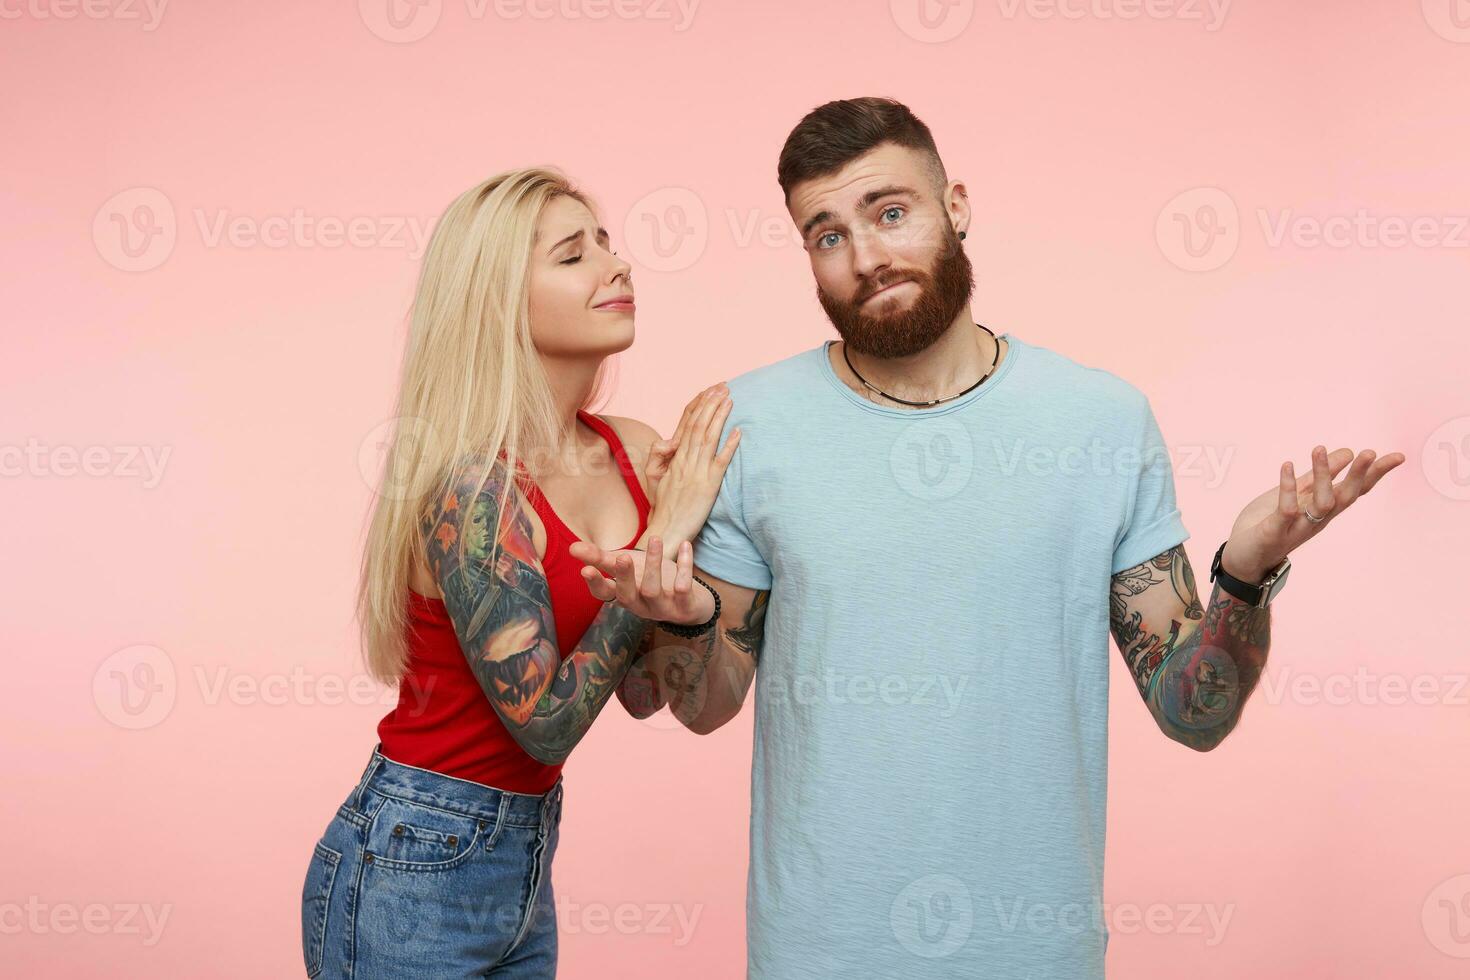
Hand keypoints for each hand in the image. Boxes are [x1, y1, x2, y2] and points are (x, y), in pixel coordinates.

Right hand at [569, 536, 714, 625]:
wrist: (691, 604)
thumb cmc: (651, 581)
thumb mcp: (628, 568)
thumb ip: (601, 558)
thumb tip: (572, 547)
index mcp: (624, 595)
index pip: (604, 594)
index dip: (595, 583)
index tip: (585, 569)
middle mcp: (640, 605)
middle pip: (627, 595)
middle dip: (623, 576)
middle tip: (621, 557)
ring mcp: (662, 608)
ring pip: (653, 590)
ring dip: (654, 564)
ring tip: (655, 539)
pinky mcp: (684, 605)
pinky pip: (683, 586)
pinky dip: (684, 565)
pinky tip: (686, 545)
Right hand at [641, 382, 740, 550]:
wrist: (665, 530)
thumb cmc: (663, 507)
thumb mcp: (658, 478)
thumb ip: (666, 457)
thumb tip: (670, 441)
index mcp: (675, 458)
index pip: (687, 424)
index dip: (700, 406)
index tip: (710, 391)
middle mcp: (685, 461)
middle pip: (698, 425)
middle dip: (711, 404)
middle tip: (724, 386)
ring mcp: (696, 473)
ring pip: (708, 438)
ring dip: (719, 417)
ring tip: (729, 399)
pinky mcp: (708, 486)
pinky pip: (719, 463)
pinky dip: (729, 446)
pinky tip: (738, 432)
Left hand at [1221, 444, 1404, 582]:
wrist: (1242, 558)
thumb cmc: (1270, 523)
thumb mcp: (1296, 495)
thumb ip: (1317, 477)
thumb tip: (1347, 452)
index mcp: (1324, 509)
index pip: (1356, 491)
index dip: (1376, 475)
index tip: (1398, 456)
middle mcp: (1317, 519)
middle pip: (1345, 497)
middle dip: (1358, 476)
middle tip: (1369, 452)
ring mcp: (1298, 527)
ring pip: (1321, 504)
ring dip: (1322, 476)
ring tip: (1319, 448)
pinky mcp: (1275, 531)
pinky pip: (1286, 510)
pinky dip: (1287, 487)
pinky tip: (1286, 465)